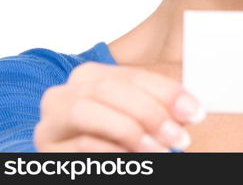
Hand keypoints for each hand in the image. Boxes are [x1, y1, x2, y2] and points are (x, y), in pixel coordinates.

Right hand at [34, 62, 205, 151]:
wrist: (88, 167)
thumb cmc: (116, 142)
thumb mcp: (138, 118)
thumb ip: (159, 108)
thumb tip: (189, 110)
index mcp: (90, 76)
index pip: (134, 75)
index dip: (167, 92)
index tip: (196, 113)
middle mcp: (64, 93)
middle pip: (109, 89)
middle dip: (149, 112)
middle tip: (179, 138)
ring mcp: (50, 123)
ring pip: (86, 111)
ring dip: (129, 130)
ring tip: (159, 151)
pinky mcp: (46, 151)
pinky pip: (78, 145)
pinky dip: (111, 152)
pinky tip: (134, 160)